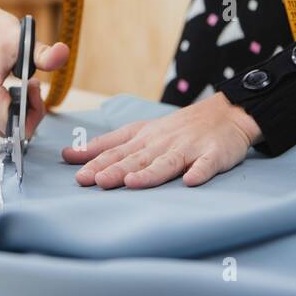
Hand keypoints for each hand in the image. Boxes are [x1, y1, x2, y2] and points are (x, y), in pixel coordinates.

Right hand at [0, 0, 68, 139]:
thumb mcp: (21, 40)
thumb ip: (44, 55)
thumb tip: (63, 52)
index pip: (19, 128)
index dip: (34, 111)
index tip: (35, 85)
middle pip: (9, 130)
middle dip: (25, 110)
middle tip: (29, 83)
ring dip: (13, 110)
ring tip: (16, 84)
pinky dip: (0, 109)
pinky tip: (4, 88)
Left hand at [62, 92, 262, 188]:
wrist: (225, 113)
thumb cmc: (176, 128)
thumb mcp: (139, 132)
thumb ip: (108, 146)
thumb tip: (70, 155)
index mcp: (144, 137)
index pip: (116, 150)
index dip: (97, 161)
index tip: (78, 173)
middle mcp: (162, 142)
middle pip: (137, 158)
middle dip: (115, 169)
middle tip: (95, 181)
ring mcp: (189, 147)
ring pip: (167, 161)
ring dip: (150, 173)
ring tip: (132, 183)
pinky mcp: (213, 154)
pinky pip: (207, 164)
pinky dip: (199, 171)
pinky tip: (191, 181)